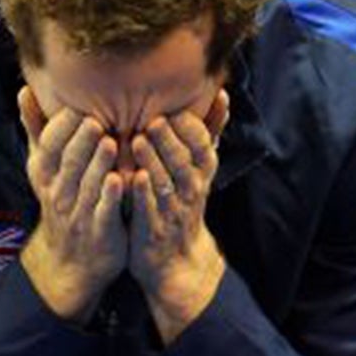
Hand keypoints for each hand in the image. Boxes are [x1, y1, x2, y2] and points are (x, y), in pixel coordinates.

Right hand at [16, 87, 126, 320]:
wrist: (71, 261)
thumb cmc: (62, 200)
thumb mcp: (44, 168)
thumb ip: (36, 129)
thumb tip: (24, 89)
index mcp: (45, 173)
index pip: (49, 145)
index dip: (62, 126)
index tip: (78, 105)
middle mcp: (59, 192)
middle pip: (68, 162)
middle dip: (80, 141)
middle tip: (95, 121)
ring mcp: (79, 213)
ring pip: (87, 185)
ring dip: (98, 164)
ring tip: (111, 143)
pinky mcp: (101, 231)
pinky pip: (104, 212)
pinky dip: (111, 196)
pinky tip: (121, 180)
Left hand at [129, 91, 228, 342]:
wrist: (177, 261)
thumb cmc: (184, 202)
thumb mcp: (201, 170)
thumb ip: (209, 132)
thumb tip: (222, 94)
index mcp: (201, 172)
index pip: (203, 146)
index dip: (191, 128)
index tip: (174, 110)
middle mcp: (190, 189)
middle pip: (184, 162)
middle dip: (170, 141)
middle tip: (153, 121)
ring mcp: (171, 210)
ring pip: (165, 183)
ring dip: (153, 161)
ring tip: (137, 141)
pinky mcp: (152, 229)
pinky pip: (148, 209)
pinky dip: (142, 193)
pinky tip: (133, 177)